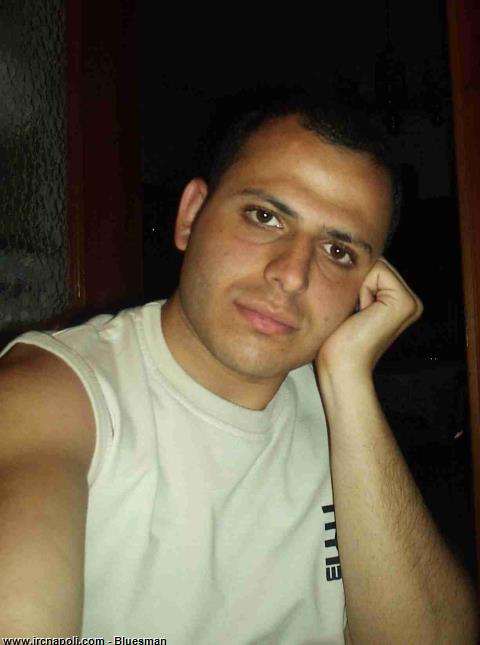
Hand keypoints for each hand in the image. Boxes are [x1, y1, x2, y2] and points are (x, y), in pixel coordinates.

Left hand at [316, 258, 422, 376]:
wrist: (340, 366)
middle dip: (358, 282)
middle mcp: (411, 300)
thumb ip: (359, 282)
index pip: (373, 266)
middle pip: (376, 263)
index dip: (355, 281)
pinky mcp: (405, 302)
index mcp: (399, 300)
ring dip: (358, 286)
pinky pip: (377, 270)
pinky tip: (362, 312)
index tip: (352, 311)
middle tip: (354, 313)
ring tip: (357, 314)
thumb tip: (350, 256)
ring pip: (376, 265)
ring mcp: (412, 301)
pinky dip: (362, 288)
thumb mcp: (349, 303)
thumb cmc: (336, 340)